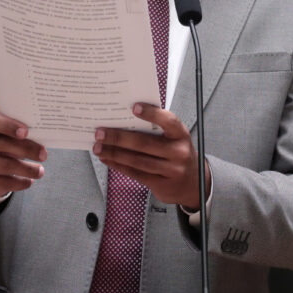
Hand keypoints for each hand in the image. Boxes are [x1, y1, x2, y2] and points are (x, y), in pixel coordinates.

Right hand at [0, 110, 46, 199]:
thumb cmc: (2, 144)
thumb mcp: (8, 134)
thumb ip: (19, 131)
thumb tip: (41, 136)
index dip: (9, 126)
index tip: (25, 132)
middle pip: (1, 144)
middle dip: (25, 149)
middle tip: (43, 155)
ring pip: (2, 165)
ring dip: (25, 169)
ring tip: (40, 171)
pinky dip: (17, 183)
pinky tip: (28, 182)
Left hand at [93, 103, 210, 209]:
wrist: (194, 184)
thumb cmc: (178, 153)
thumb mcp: (174, 139)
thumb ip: (157, 129)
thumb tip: (125, 119)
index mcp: (181, 135)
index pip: (168, 121)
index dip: (151, 114)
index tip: (134, 107)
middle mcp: (178, 152)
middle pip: (144, 143)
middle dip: (118, 137)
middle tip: (100, 132)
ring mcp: (170, 170)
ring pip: (136, 160)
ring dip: (114, 153)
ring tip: (98, 147)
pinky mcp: (160, 184)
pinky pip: (135, 173)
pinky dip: (118, 165)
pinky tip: (107, 158)